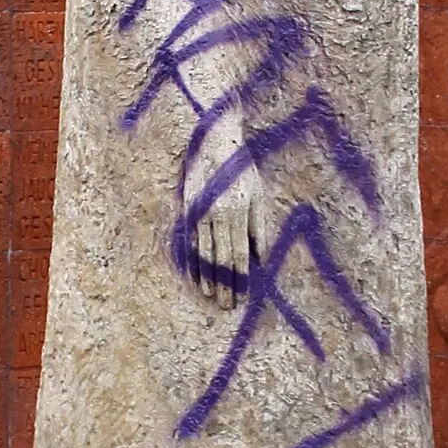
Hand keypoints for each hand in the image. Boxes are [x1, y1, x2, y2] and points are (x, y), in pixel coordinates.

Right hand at [187, 158, 260, 309]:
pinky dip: (192, 262)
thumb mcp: (258, 194)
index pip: (238, 254)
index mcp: (235, 212)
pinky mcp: (186, 210)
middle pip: (219, 258)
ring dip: (207, 278)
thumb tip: (261, 258)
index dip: (241, 277)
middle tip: (227, 306)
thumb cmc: (241, 169)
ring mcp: (197, 214)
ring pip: (202, 254)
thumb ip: (259, 227)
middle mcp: (214, 215)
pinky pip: (189, 243)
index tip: (244, 296)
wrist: (214, 141)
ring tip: (210, 297)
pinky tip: (195, 277)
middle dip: (224, 284)